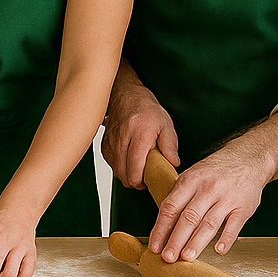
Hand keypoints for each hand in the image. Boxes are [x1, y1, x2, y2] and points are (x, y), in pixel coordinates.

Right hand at [100, 69, 178, 187]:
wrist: (126, 95)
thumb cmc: (146, 109)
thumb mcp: (166, 125)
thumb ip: (170, 146)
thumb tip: (173, 164)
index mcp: (140, 135)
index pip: (135, 169)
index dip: (141, 182)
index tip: (149, 181)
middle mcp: (122, 139)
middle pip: (124, 174)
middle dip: (135, 181)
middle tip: (146, 177)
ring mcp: (111, 142)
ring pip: (117, 171)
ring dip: (127, 175)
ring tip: (138, 168)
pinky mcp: (105, 145)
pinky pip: (111, 164)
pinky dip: (120, 167)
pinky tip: (129, 161)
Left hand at [148, 139, 269, 261]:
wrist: (248, 158)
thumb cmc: (216, 170)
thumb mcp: (194, 174)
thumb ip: (179, 196)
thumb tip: (162, 224)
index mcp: (191, 180)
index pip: (171, 207)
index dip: (161, 228)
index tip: (155, 246)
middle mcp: (208, 189)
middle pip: (188, 218)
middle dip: (176, 239)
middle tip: (167, 257)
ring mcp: (227, 198)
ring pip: (209, 223)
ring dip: (197, 242)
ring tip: (186, 257)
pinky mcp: (243, 207)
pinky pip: (234, 225)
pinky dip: (227, 238)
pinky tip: (219, 250)